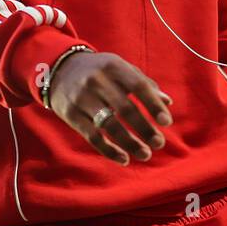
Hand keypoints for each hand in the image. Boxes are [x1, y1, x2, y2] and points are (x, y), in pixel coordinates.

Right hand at [48, 51, 172, 165]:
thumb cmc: (99, 71)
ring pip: (109, 125)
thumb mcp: (119, 68)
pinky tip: (124, 159)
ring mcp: (82, 98)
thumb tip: (167, 102)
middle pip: (125, 108)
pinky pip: (92, 136)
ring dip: (130, 143)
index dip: (153, 105)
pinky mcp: (70, 114)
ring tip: (145, 154)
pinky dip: (109, 150)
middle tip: (159, 143)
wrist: (59, 69)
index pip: (138, 86)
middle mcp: (96, 81)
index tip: (166, 122)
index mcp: (113, 66)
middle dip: (144, 128)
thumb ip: (144, 83)